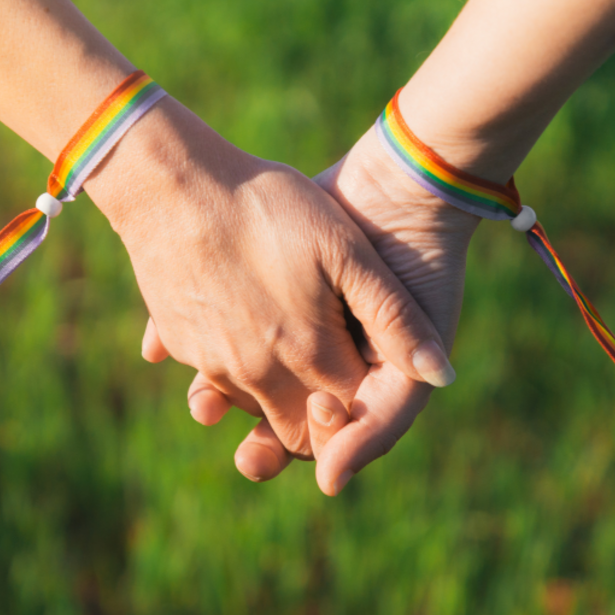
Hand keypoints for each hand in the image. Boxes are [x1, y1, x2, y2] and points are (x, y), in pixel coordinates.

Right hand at [88, 98, 454, 466]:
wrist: (172, 184)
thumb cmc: (267, 206)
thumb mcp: (346, 249)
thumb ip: (395, 318)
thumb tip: (443, 375)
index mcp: (308, 354)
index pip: (345, 418)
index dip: (359, 413)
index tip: (360, 384)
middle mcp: (257, 373)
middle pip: (292, 429)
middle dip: (312, 428)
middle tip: (323, 397)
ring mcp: (212, 361)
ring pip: (249, 406)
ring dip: (267, 400)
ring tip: (280, 354)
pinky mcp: (179, 342)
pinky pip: (210, 377)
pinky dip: (226, 370)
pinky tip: (234, 327)